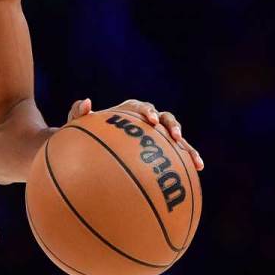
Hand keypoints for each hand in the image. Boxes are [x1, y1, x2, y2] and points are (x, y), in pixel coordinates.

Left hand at [66, 98, 202, 170]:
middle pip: (165, 119)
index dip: (148, 112)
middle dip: (172, 126)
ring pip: (178, 139)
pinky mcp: (163, 152)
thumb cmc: (84, 135)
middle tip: (175, 137)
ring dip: (188, 147)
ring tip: (195, 161)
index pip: (141, 107)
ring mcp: (157, 137)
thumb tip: (86, 101)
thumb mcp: (77, 124)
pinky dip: (188, 162)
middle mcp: (148, 121)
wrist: (90, 151)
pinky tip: (197, 172)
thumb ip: (78, 112)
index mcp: (130, 111)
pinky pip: (178, 156)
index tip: (150, 121)